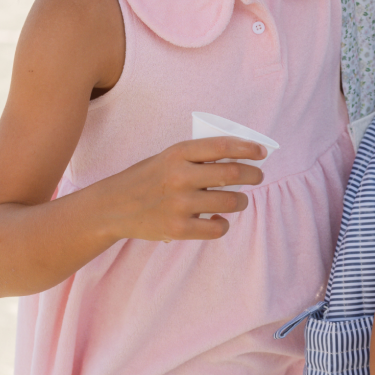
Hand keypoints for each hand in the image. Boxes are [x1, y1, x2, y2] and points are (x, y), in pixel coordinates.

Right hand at [98, 137, 265, 242]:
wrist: (112, 207)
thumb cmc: (146, 179)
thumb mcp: (167, 158)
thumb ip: (197, 158)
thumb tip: (239, 159)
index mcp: (178, 153)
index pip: (222, 146)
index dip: (248, 148)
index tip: (262, 152)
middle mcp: (180, 176)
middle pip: (234, 173)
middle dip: (254, 175)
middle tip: (257, 177)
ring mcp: (180, 204)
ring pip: (231, 202)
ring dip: (241, 201)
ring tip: (238, 201)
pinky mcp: (179, 229)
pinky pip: (218, 228)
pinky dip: (223, 224)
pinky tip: (217, 220)